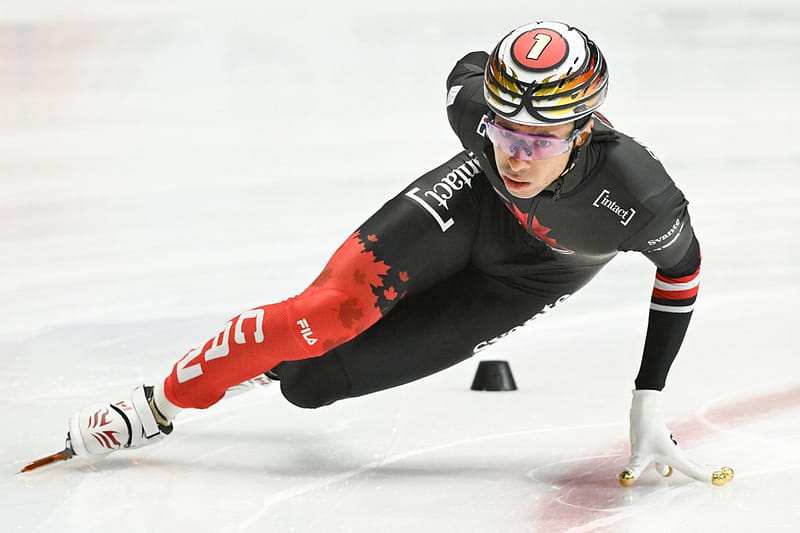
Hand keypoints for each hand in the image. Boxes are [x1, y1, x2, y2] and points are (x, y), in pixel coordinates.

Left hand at [618, 389, 733, 486]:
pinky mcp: (662, 443)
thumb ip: (634, 468)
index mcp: (675, 458)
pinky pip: (673, 458)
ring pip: (684, 461)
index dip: (709, 478)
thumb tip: (626, 479)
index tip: (723, 482)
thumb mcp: (638, 453)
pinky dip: (680, 463)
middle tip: (722, 477)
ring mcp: (669, 448)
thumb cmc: (645, 430)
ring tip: (705, 470)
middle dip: (705, 473)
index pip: (695, 472)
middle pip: (694, 466)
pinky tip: (667, 468)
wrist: (645, 410)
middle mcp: (675, 454)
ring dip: (695, 467)